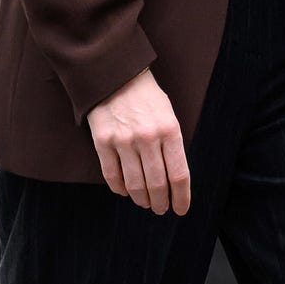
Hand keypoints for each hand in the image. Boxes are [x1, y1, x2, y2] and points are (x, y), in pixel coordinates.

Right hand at [86, 69, 190, 214]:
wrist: (115, 75)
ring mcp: (123, 141)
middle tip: (161, 209)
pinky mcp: (103, 141)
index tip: (180, 209)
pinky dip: (120, 189)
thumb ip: (171, 144)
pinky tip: (125, 191)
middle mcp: (148, 138)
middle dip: (161, 203)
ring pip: (134, 184)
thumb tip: (173, 179)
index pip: (179, 175)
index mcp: (170, 130)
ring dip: (141, 199)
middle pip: (157, 184)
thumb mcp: (168, 115)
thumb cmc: (146, 97)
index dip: (181, 198)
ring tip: (145, 203)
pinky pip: (112, 175)